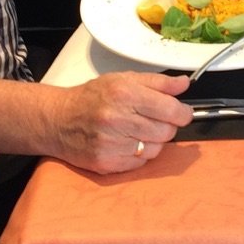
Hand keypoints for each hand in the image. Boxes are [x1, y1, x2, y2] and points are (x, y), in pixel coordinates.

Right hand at [50, 71, 192, 173]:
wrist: (58, 120)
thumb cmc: (92, 97)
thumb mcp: (124, 79)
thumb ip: (158, 82)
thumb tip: (184, 84)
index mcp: (124, 94)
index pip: (170, 109)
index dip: (182, 113)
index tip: (182, 112)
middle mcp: (117, 119)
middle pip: (166, 131)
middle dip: (167, 126)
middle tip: (155, 119)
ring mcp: (110, 144)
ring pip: (156, 149)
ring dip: (154, 141)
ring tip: (138, 130)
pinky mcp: (106, 163)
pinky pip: (140, 163)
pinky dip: (139, 154)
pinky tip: (127, 142)